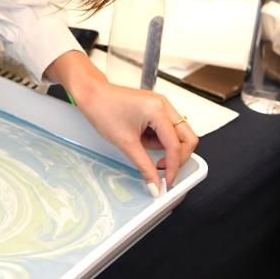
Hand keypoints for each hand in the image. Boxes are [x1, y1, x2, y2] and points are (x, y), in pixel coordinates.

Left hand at [46, 51, 197, 193]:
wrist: (91, 94)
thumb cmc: (103, 110)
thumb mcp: (125, 143)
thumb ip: (144, 166)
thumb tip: (155, 184)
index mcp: (158, 110)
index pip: (175, 145)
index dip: (173, 167)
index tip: (167, 181)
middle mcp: (164, 105)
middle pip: (187, 137)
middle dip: (178, 156)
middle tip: (162, 168)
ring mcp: (161, 104)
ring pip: (177, 134)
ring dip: (165, 146)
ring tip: (141, 145)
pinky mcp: (156, 107)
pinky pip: (166, 128)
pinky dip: (158, 138)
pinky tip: (141, 138)